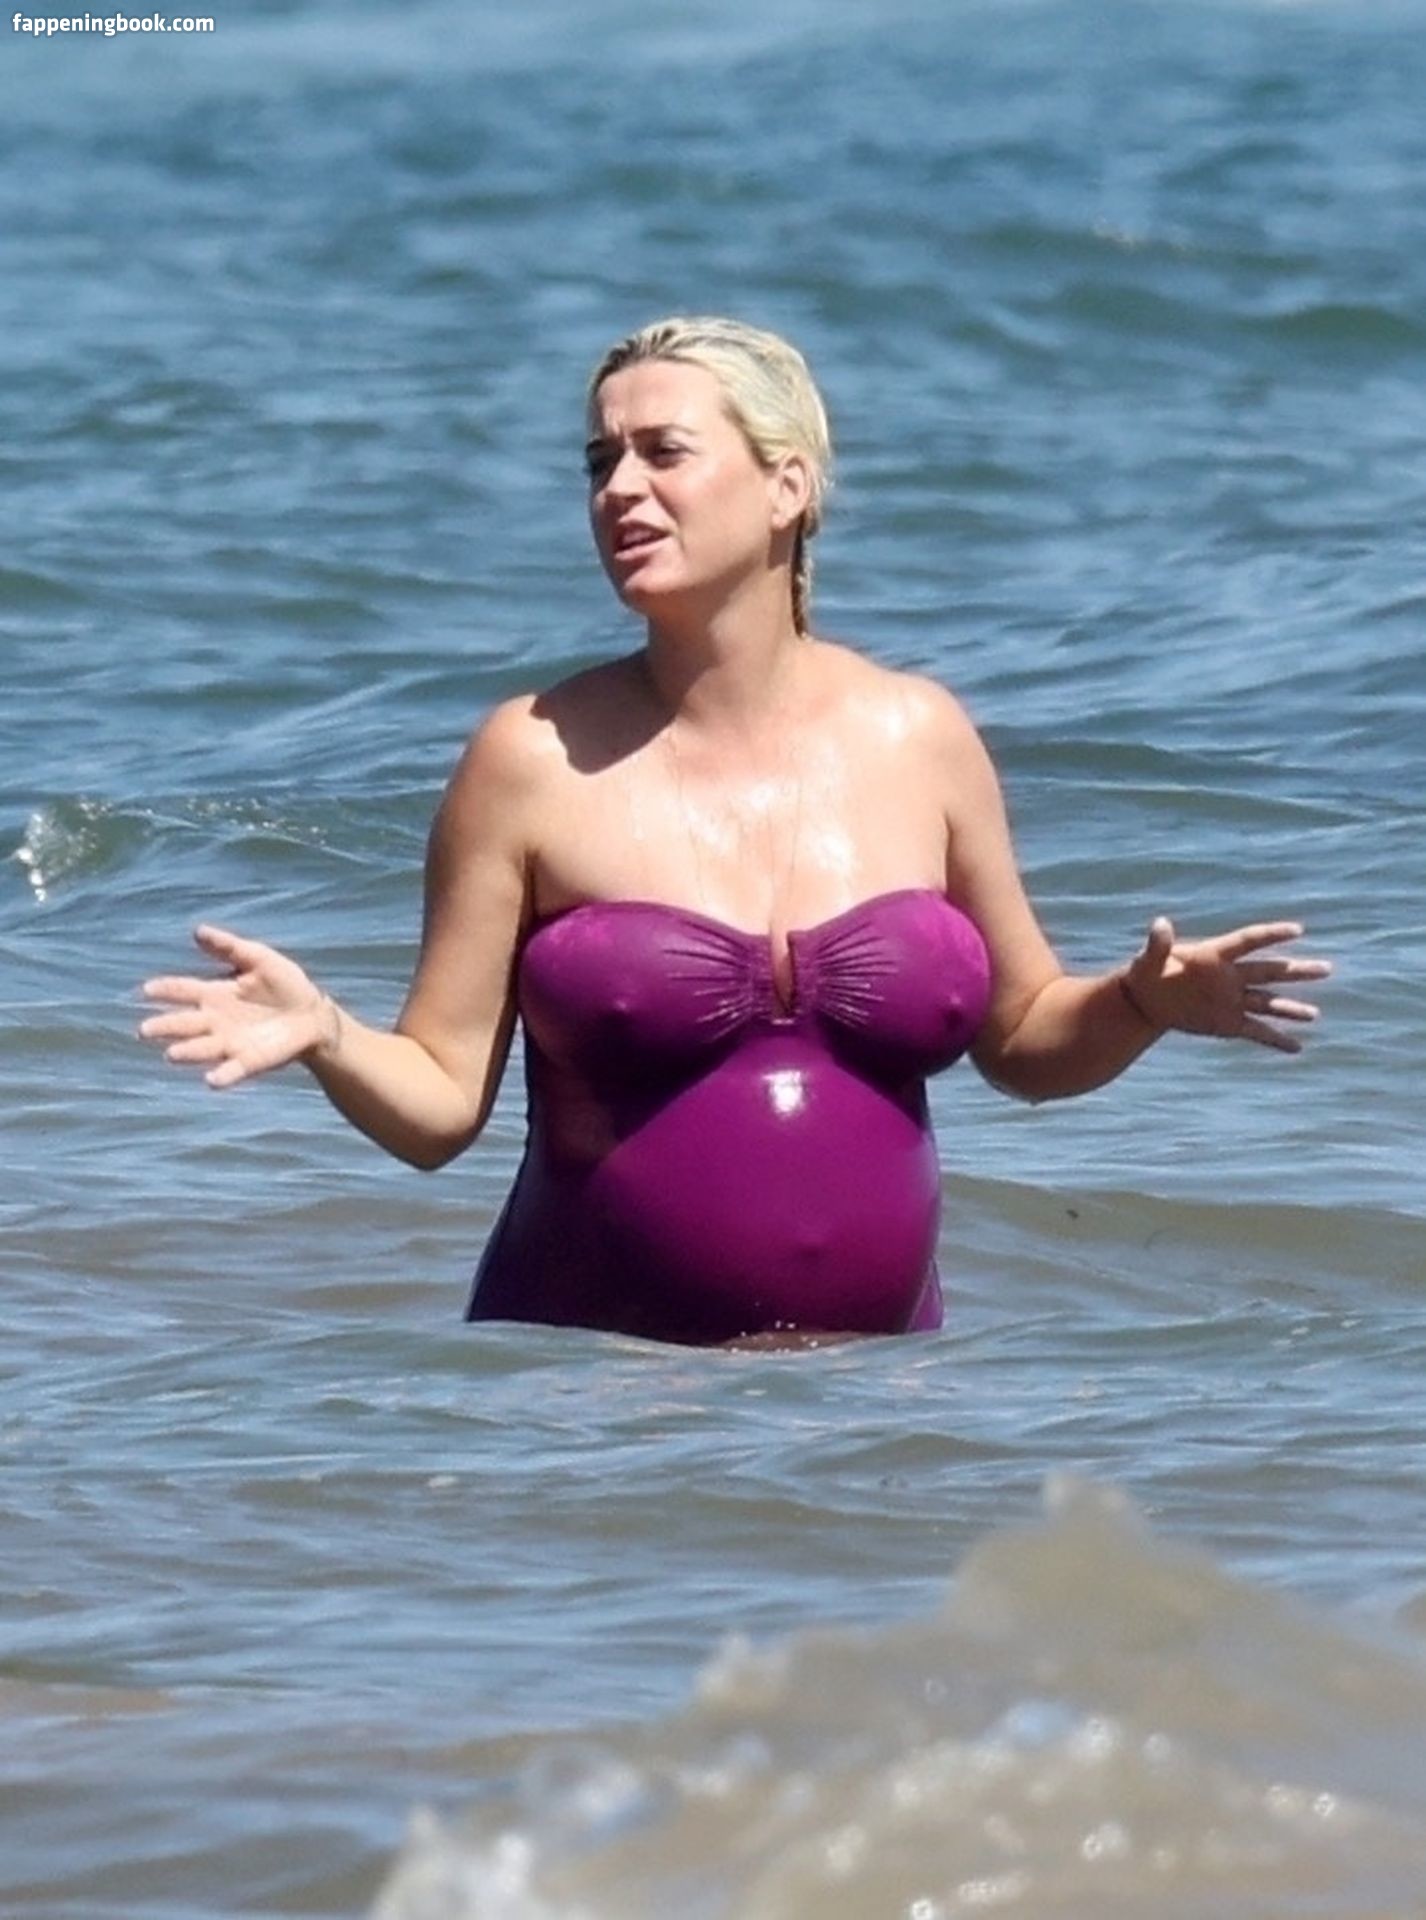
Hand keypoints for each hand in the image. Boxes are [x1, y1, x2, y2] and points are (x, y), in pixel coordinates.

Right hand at [139, 924, 333, 1088]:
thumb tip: (197, 931)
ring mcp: (230, 1042)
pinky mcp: (249, 1061)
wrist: (313, 1014)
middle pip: (183, 1023)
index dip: (165, 989)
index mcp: (214, 994)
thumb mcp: (259, 958)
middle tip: (144, 1030)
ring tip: (172, 1054)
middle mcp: (215, 1021)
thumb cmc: (285, 984)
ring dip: (187, 1052)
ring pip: (201, 1049)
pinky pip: (232, 1070)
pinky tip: (211, 1080)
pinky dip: (222, 1076)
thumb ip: (229, 947)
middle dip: (164, 1027)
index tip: (147, 990)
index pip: (183, 990)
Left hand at [1121, 916, 1331, 1053]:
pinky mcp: (1228, 1023)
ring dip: (1291, 1008)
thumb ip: (1158, 944)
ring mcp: (1232, 1000)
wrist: (1146, 1001)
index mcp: (1215, 955)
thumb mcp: (1148, 960)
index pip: (1249, 941)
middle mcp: (1230, 977)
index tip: (1297, 929)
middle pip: (1269, 971)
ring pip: (1268, 1003)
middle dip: (1296, 971)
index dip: (1272, 934)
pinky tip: (1297, 1048)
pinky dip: (1275, 1040)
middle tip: (1327, 969)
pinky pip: (1256, 1031)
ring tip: (1315, 1014)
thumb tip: (1159, 924)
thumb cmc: (1146, 973)